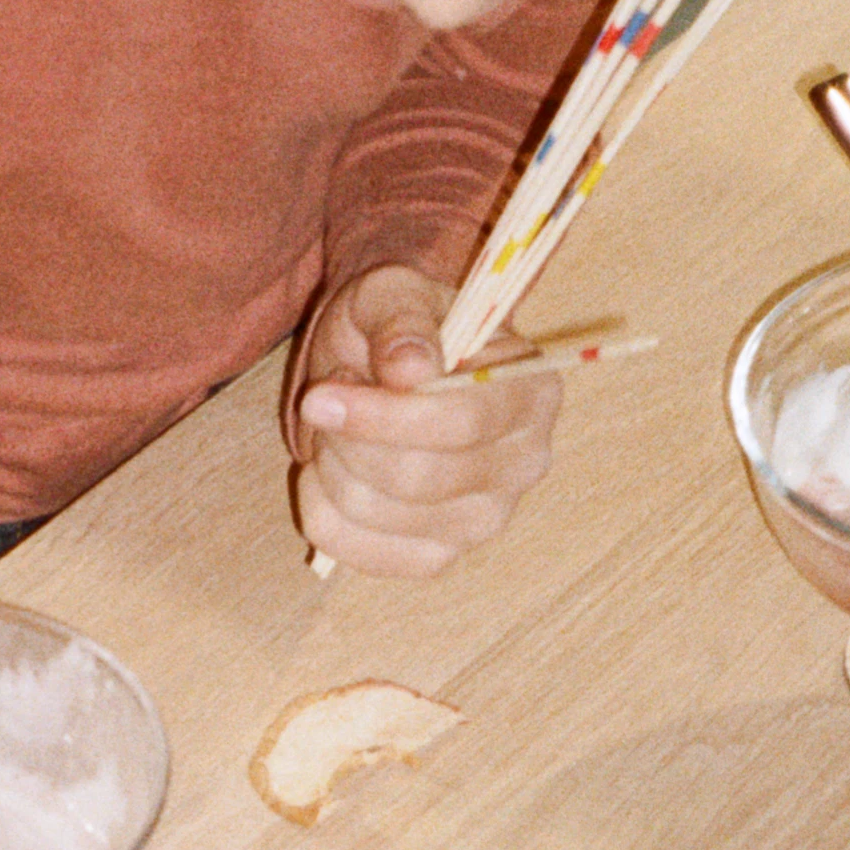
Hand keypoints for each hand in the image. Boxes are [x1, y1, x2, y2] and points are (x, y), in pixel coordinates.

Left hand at [288, 265, 562, 572]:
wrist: (386, 365)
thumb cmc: (398, 329)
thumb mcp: (394, 294)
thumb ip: (403, 320)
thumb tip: (410, 369)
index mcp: (530, 392)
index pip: (462, 424)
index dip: (382, 417)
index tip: (319, 396)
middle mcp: (523, 464)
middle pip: (419, 479)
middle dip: (347, 440)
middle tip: (320, 401)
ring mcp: (485, 520)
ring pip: (379, 516)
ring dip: (330, 468)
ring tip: (331, 429)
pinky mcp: (439, 555)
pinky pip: (361, 553)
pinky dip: (322, 512)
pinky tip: (326, 471)